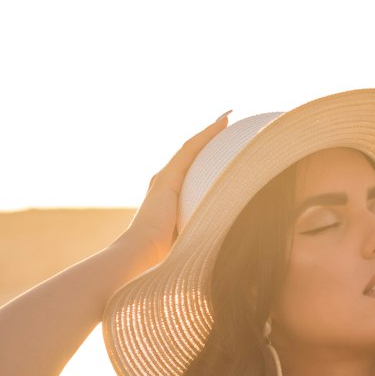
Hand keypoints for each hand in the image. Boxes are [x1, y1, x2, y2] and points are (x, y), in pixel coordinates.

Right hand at [115, 111, 230, 268]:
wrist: (140, 253)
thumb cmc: (166, 258)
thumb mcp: (190, 243)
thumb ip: (206, 237)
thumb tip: (234, 243)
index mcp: (166, 199)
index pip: (188, 172)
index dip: (204, 159)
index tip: (222, 152)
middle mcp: (162, 183)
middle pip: (189, 155)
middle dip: (207, 140)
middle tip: (227, 126)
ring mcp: (164, 178)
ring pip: (191, 147)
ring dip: (209, 131)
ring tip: (228, 117)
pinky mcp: (167, 177)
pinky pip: (191, 149)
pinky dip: (207, 134)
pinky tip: (223, 122)